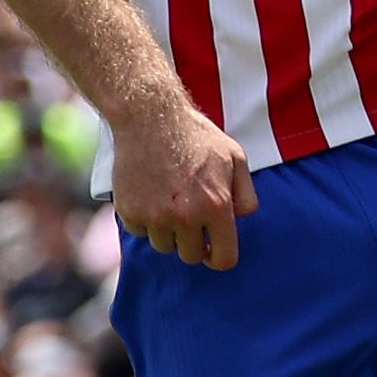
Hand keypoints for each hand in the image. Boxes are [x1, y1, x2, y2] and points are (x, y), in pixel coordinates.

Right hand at [113, 88, 257, 268]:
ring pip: (164, 246)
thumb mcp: (235, 158)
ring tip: (169, 200)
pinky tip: (150, 194)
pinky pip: (140, 232)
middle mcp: (186, 216)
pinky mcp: (130, 212)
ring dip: (168, 231)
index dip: (219, 257)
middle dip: (194, 242)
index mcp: (217, 206)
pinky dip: (145, 220)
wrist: (149, 117)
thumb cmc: (196, 136)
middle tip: (190, 217)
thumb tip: (241, 220)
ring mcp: (155, 216)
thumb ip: (246, 194)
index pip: (224, 259)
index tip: (213, 249)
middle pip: (191, 256)